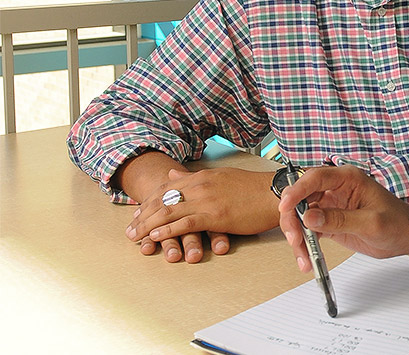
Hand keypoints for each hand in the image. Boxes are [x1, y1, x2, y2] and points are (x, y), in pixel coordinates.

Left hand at [126, 167, 276, 262]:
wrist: (276, 194)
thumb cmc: (254, 189)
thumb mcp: (221, 177)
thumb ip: (195, 177)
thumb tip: (173, 173)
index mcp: (202, 176)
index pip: (167, 187)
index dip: (149, 201)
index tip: (137, 213)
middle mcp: (200, 185)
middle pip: (163, 199)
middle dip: (143, 215)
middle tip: (130, 229)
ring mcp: (206, 200)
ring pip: (168, 211)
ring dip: (148, 225)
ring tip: (136, 236)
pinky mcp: (215, 215)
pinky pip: (184, 223)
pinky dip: (167, 230)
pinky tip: (156, 236)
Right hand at [278, 165, 408, 266]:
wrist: (407, 235)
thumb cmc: (398, 222)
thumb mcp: (371, 222)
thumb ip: (340, 219)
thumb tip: (310, 218)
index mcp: (348, 179)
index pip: (315, 178)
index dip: (297, 190)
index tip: (286, 206)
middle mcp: (336, 189)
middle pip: (301, 198)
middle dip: (293, 219)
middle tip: (296, 240)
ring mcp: (331, 205)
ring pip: (300, 216)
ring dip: (297, 236)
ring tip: (304, 258)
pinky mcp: (329, 222)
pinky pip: (308, 231)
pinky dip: (304, 245)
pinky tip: (307, 259)